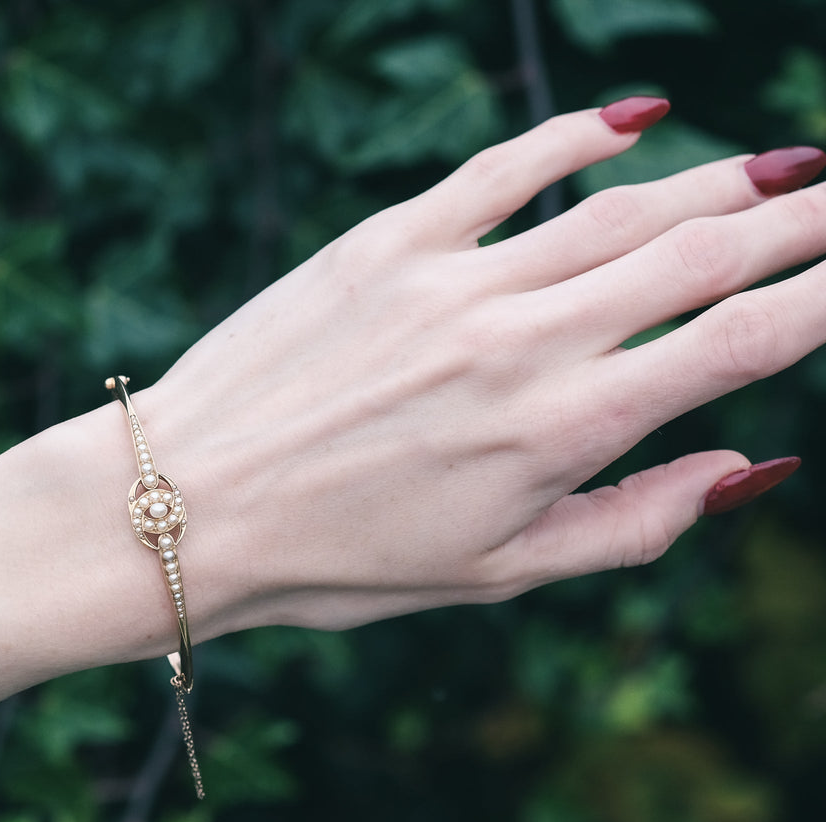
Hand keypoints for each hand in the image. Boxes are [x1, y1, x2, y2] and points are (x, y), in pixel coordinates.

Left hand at [139, 99, 825, 633]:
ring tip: (782, 167)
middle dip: (792, 222)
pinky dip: (575, 136)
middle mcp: (519, 344)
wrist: (190, 508)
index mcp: (557, 434)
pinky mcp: (384, 245)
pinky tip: (637, 116)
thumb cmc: (340, 559)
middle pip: (696, 253)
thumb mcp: (497, 575)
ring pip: (618, 206)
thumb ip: (631, 523)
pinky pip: (501, 170)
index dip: (819, 299)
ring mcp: (450, 281)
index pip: (733, 344)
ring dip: (714, 178)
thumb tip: (746, 469)